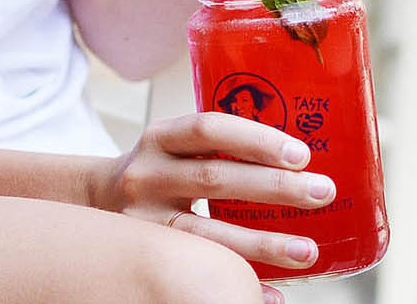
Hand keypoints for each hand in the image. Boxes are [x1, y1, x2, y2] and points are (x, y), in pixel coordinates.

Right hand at [91, 113, 335, 269]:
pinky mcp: (145, 254)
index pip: (209, 129)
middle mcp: (148, 174)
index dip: (256, 139)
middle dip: (274, 187)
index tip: (301, 154)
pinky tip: (271, 294)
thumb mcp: (177, 146)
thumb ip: (223, 147)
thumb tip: (304, 164)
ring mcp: (143, 219)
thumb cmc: (162, 170)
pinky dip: (238, 280)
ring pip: (207, 234)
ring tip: (309, 251)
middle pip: (215, 179)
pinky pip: (196, 271)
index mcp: (162, 138)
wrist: (94, 201)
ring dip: (263, 244)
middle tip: (323, 192)